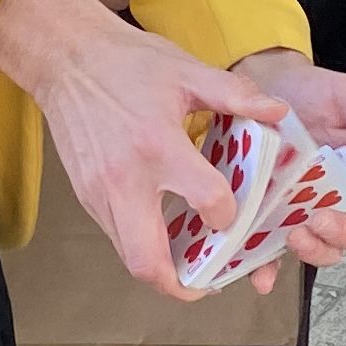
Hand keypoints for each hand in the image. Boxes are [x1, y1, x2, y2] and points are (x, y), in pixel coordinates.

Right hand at [0, 0, 274, 301]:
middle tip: (210, 282)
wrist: (65, 59)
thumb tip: (279, 113)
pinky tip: (164, 232)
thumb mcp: (186, 70)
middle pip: (148, 262)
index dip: (230, 216)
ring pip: (128, 257)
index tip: (237, 213)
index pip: (206, 202)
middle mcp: (125, 180)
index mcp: (158, 145)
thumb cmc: (128, 62)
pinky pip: (116, 236)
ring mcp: (99, 193)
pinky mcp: (86, 196)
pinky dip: (142, 246)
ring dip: (161, 269)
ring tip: (192, 262)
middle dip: (182, 285)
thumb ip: (235, 95)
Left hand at [231, 46, 345, 271]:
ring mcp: (308, 211)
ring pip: (324, 247)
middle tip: (321, 220)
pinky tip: (262, 280)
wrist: (260, 89)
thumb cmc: (311, 92)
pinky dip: (268, 270)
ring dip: (315, 251)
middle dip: (345, 232)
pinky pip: (274, 253)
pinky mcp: (274, 221)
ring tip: (293, 236)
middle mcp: (342, 196)